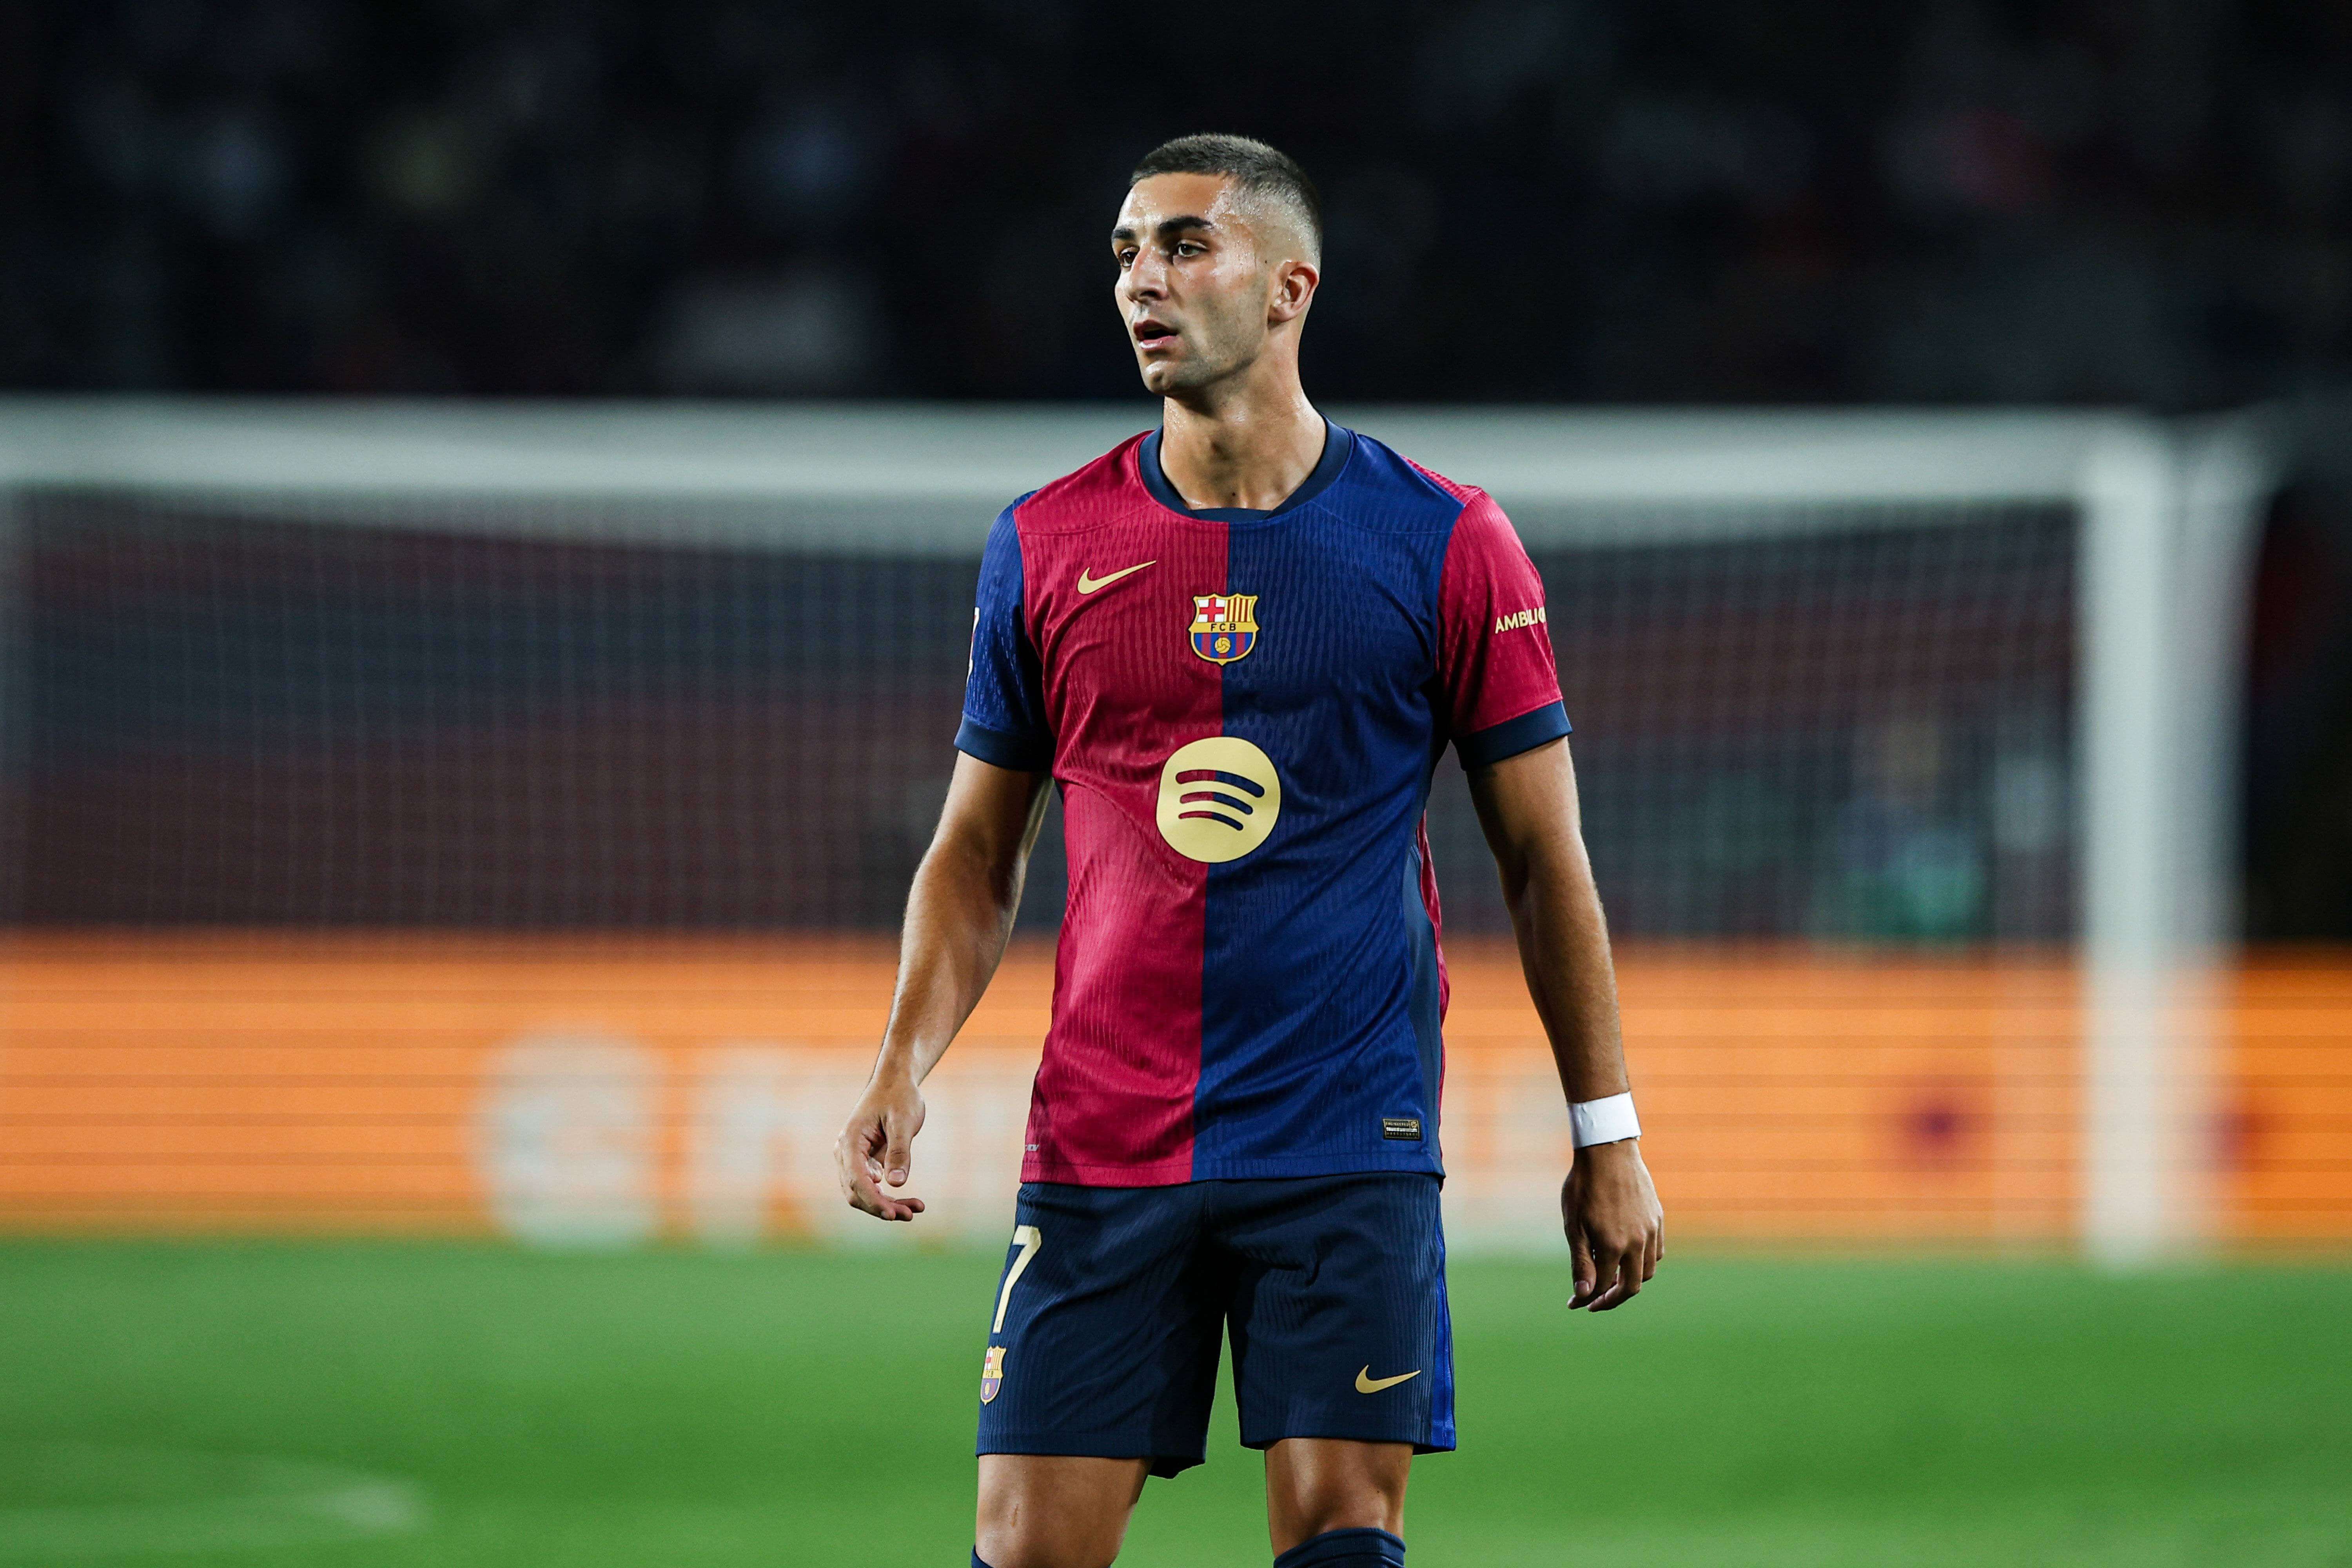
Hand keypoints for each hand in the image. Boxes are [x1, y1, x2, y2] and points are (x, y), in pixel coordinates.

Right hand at [834, 1070, 927, 1221]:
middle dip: (881, 1207)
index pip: (856, 1179)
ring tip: (916, 1209)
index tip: (892, 1214)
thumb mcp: (903, 1120)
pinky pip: (873, 1187)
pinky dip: (890, 1197)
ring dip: (887, 1205)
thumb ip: (899, 1150)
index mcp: (850, 1141)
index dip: (872, 1200)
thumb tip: (897, 1183)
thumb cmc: (899, 1097)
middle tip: (910, 1214)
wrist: (895, 1082)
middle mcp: (846, 1153)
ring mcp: (854, 1160)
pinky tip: (912, 1203)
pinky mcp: (866, 1163)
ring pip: (864, 1193)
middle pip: (856, 1192)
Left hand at [1562, 1140, 1662, 1310]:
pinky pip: (1658, 1252)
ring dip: (1631, 1282)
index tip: (1575, 1303)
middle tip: (1596, 1302)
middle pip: (1631, 1286)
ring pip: (1648, 1271)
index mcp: (1613, 1247)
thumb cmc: (1584, 1186)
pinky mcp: (1658, 1218)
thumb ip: (1581, 1263)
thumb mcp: (1574, 1226)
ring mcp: (1651, 1231)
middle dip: (1613, 1299)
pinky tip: (1630, 1259)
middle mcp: (1637, 1243)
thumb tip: (1583, 1296)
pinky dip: (1645, 1263)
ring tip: (1612, 1281)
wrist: (1608, 1151)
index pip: (1603, 1287)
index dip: (1588, 1300)